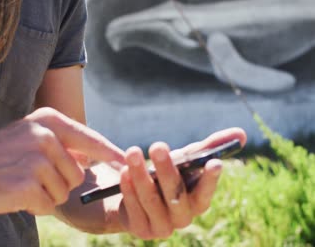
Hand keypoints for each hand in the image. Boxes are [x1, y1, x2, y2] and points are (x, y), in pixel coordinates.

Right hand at [0, 108, 124, 215]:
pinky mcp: (29, 184)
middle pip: (77, 173)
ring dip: (45, 194)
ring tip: (19, 182)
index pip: (90, 139)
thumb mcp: (29, 136)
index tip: (126, 162)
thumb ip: (60, 143)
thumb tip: (92, 157)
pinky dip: (33, 206)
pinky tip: (13, 194)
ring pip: (64, 191)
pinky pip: (47, 205)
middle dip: (59, 182)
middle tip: (30, 176)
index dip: (110, 154)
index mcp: (49, 121)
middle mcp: (47, 136)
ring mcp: (38, 160)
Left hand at [118, 128, 245, 238]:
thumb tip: (242, 134)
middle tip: (157, 145)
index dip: (210, 179)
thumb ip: (211, 147)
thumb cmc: (166, 175)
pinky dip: (128, 189)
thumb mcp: (186, 160)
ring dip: (141, 174)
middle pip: (176, 194)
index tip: (213, 162)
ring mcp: (162, 227)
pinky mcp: (141, 230)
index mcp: (199, 201)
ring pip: (152, 199)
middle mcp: (184, 218)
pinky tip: (123, 172)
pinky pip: (135, 208)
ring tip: (133, 152)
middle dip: (166, 168)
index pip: (206, 192)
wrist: (134, 198)